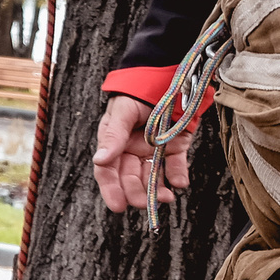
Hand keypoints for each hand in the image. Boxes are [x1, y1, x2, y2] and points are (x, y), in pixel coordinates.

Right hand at [92, 94, 191, 214]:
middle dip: (137, 193)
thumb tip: (100, 159)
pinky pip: (175, 165)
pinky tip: (179, 183)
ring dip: (157, 190)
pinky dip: (178, 176)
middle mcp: (133, 149)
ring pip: (153, 176)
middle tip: (145, 204)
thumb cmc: (139, 89)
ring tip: (166, 198)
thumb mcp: (122, 111)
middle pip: (131, 178)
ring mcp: (154, 148)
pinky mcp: (176, 145)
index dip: (112, 189)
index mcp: (115, 142)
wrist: (169, 74)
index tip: (118, 206)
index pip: (108, 170)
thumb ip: (113, 135)